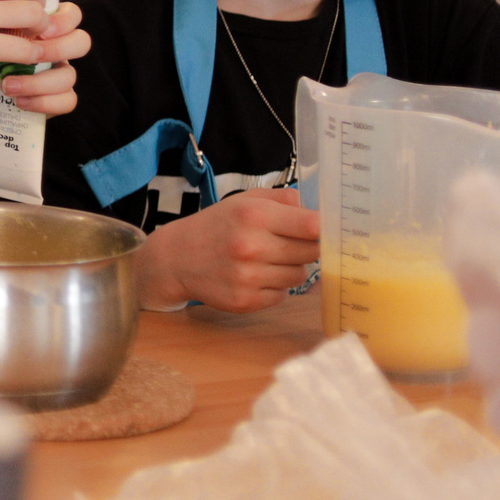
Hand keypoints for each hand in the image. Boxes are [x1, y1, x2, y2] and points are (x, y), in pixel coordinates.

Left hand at [0, 1, 89, 115]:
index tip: (38, 30)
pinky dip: (43, 102)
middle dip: (58, 48)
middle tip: (30, 54)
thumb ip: (4, 20)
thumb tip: (9, 10)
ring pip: (70, 76)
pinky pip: (67, 101)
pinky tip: (18, 101)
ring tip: (7, 85)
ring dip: (39, 82)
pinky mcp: (55, 99)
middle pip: (82, 42)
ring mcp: (58, 74)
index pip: (73, 15)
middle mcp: (58, 49)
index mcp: (46, 27)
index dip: (64, 21)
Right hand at [138, 187, 317, 311]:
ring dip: (290, 268)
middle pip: (311, 252)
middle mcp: (252, 246)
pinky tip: (255, 277)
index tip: (323, 230)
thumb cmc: (215, 226)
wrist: (175, 259)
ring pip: (300, 276)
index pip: (312, 226)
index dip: (323, 229)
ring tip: (267, 261)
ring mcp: (248, 276)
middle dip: (305, 248)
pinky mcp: (246, 301)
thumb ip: (280, 199)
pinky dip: (274, 287)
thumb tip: (314, 210)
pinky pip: (282, 295)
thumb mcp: (242, 202)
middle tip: (287, 244)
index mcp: (254, 216)